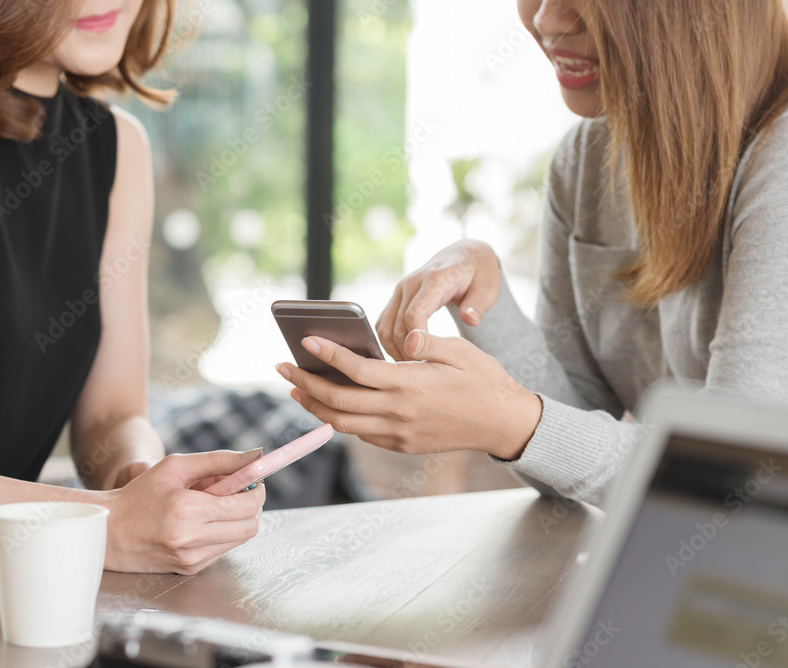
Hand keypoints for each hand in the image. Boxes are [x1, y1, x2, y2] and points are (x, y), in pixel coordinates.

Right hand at [101, 449, 265, 573]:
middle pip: (251, 526)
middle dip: (252, 506)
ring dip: (238, 520)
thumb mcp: (176, 466)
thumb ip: (219, 460)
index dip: (257, 491)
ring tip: (214, 505)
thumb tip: (256, 456)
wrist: (110, 531)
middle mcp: (191, 539)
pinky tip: (203, 522)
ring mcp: (192, 559)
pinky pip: (224, 549)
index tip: (254, 481)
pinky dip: (223, 533)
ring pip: (240, 539)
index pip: (247, 506)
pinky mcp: (191, 569)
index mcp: (187, 510)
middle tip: (238, 491)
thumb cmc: (141, 493)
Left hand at [276, 332, 541, 459]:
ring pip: (343, 424)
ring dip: (314, 406)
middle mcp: (400, 413)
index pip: (357, 371)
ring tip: (296, 387)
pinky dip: (339, 419)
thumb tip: (393, 338)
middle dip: (305, 383)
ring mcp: (400, 433)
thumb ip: (420, 343)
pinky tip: (328, 404)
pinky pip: (362, 434)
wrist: (504, 423)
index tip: (304, 342)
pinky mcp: (403, 445)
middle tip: (282, 367)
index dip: (327, 356)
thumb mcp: (457, 349)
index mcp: (411, 385)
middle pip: (338, 402)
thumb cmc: (484, 379)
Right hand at [376, 240, 500, 359]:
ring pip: (384, 326)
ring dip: (393, 349)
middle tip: (421, 375)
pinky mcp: (397, 297)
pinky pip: (384, 323)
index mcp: (435, 280)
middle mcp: (412, 283)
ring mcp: (401, 290)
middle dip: (406, 351)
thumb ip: (478, 304)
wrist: (464, 255)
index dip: (415, 338)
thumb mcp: (488, 287)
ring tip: (412, 370)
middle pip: (396, 324)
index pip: (415, 313)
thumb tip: (469, 319)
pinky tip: (405, 357)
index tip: (423, 359)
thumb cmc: (480, 274)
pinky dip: (389, 342)